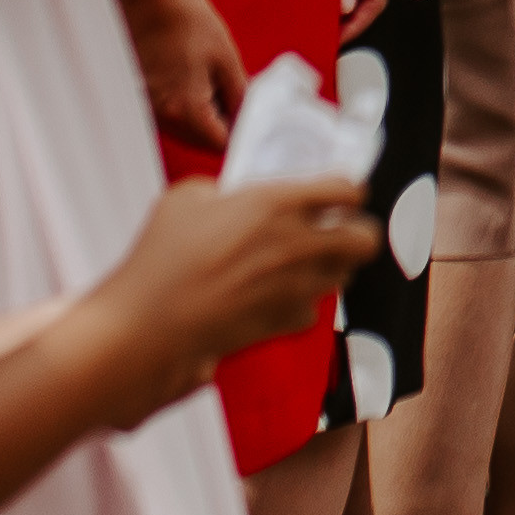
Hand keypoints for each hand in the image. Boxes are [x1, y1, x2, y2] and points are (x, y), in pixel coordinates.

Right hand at [96, 177, 378, 399]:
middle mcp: (296, 246)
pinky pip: (311, 310)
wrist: (149, 324)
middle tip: (338, 228)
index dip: (348, 189)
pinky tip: (277, 294)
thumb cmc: (161, 258)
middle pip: (365, 238)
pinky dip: (301, 302)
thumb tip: (233, 198)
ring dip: (331, 265)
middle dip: (357, 231)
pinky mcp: (281, 322)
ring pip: (343, 276)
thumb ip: (223, 191)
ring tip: (305, 260)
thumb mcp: (186, 197)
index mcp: (277, 204)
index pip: (348, 189)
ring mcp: (293, 288)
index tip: (340, 191)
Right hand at [112, 0, 243, 147]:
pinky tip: (197, 76)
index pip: (220, 145)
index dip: (244, 134)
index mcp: (183, 112)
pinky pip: (171, 114)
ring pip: (186, 128)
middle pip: (201, 140)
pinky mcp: (140, 98)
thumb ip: (241, 99)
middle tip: (243, 94)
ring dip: (208, 114)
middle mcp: (159, 118)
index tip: (258, 118)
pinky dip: (189, 104)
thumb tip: (251, 124)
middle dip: (226, 123)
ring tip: (219, 79)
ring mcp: (146, 109)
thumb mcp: (226, 59)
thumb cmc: (187, 20)